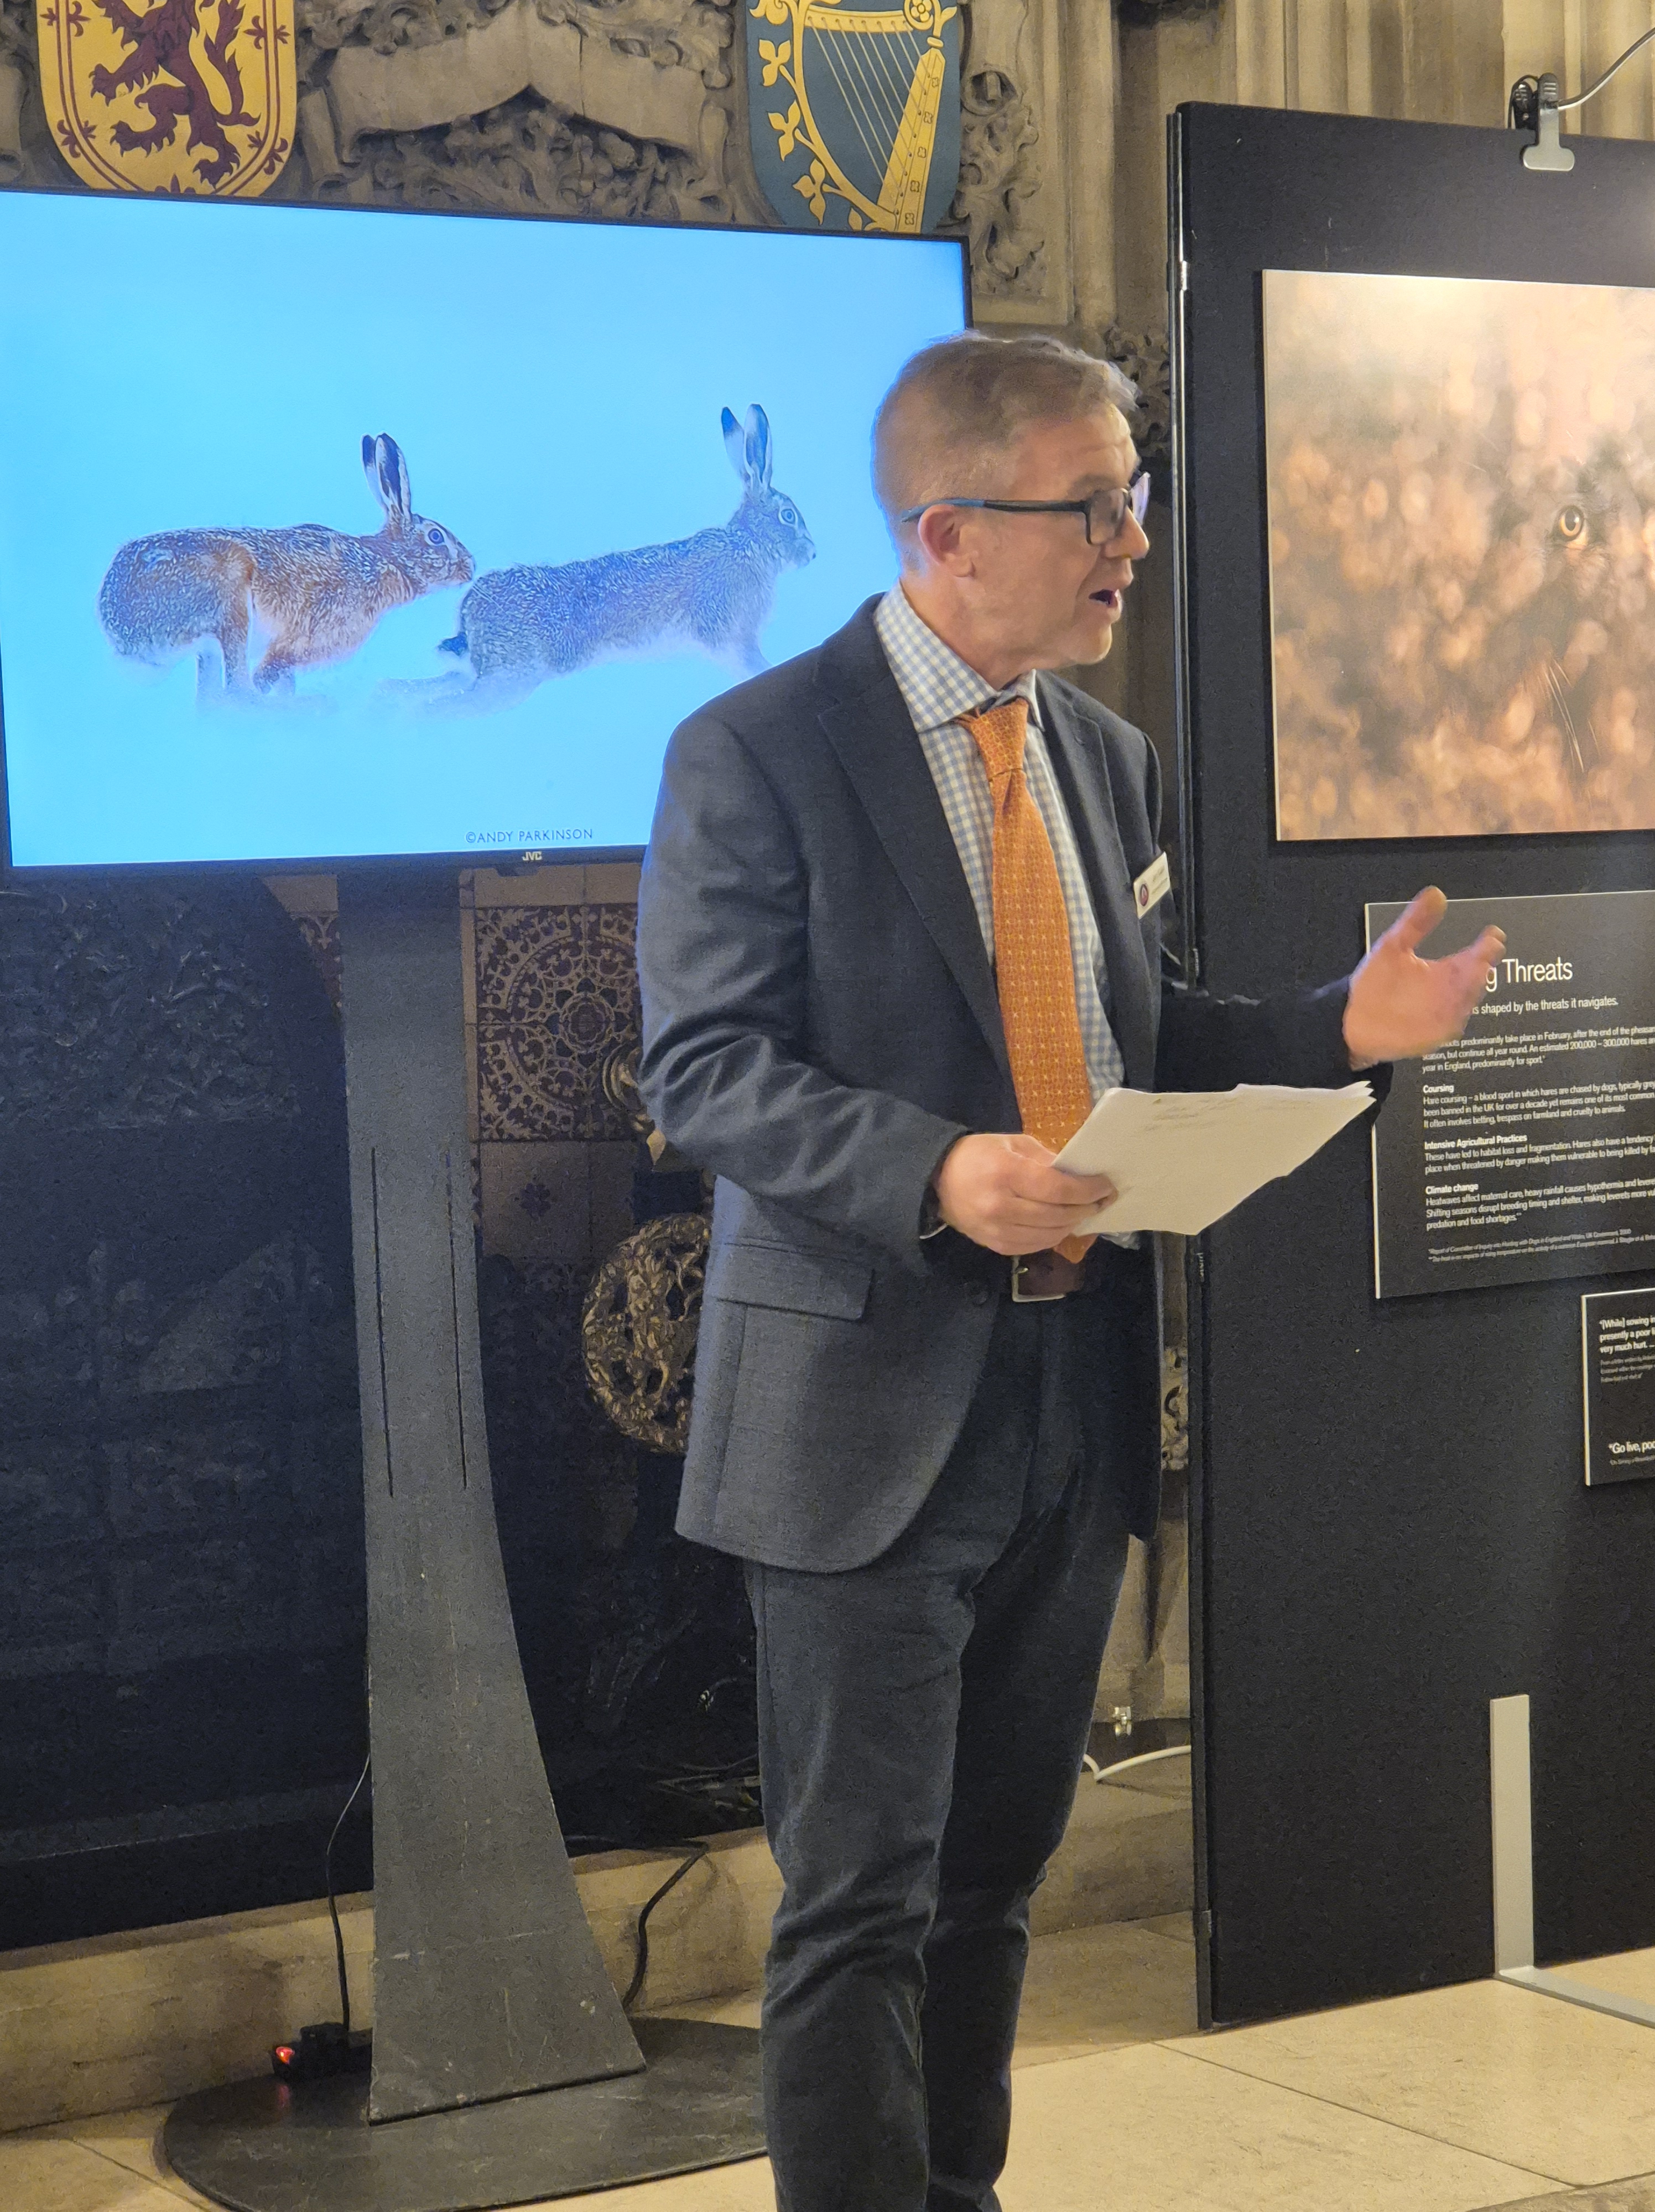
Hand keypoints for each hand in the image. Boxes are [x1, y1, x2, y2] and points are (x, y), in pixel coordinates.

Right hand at [933, 1133, 1116, 1255]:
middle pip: (1058, 1214)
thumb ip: (1047, 1159)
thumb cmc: (978, 1155)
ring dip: (1073, 1223)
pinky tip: (1062, 1224)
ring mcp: (997, 1231)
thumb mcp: (1013, 1144)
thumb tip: (1080, 1174)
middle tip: (1102, 1199)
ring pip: (1050, 1234)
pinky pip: (1036, 1245)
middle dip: (1086, 1207)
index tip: (1107, 1186)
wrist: (937, 1180)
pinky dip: (1054, 1235)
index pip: (1058, 1189)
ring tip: (1085, 1211)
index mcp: (1006, 1173)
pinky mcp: (996, 1246)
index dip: (1088, 1190)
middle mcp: (1001, 1206)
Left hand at [1344, 887, 1503, 1065]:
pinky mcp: (1433, 1035)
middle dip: (1480, 968)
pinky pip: (1449, 1028)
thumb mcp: (1394, 946)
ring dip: (1469, 992)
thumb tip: (1436, 893)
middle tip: (1483, 957)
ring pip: (1465, 1003)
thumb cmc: (1375, 982)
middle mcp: (1450, 993)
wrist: (1353, 1018)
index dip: (1486, 946)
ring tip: (1472, 976)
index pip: (1474, 957)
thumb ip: (1416, 923)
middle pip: (1474, 980)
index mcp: (1446, 971)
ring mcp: (1444, 1015)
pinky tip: (1455, 1010)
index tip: (1493, 934)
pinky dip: (1452, 1019)